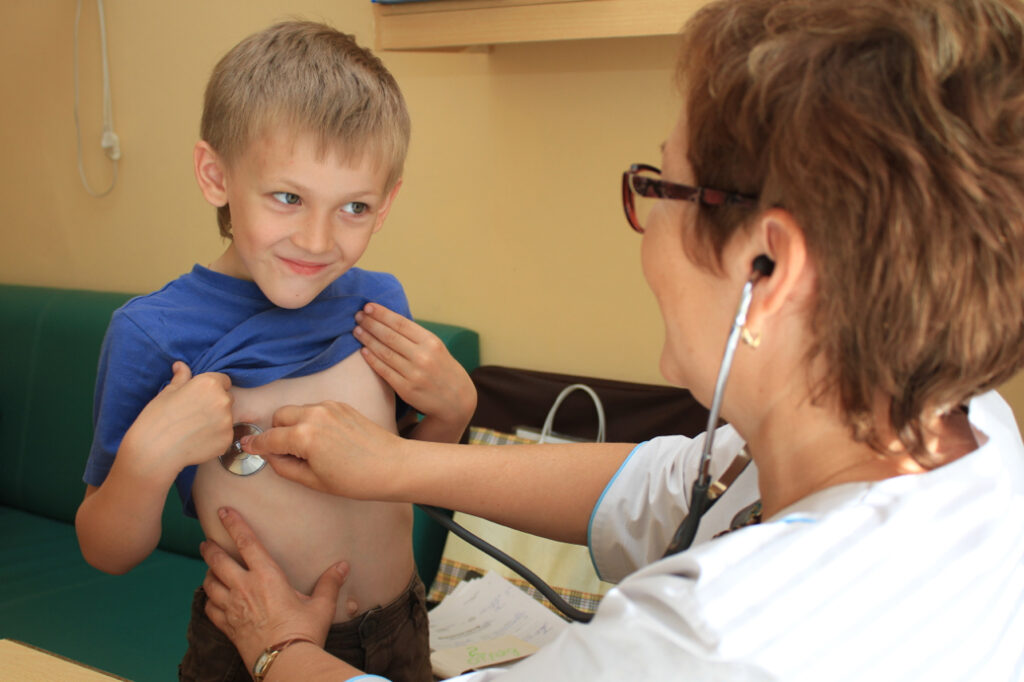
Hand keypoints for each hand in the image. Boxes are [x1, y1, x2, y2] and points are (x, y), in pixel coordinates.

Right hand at [120, 361, 232, 473]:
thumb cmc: (156, 418)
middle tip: (194, 414)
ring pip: (226, 418)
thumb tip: (181, 365)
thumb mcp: (167, 393)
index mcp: (210, 384)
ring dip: (216, 421)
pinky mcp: (227, 440)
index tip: (200, 396)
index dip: (211, 388)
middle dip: (215, 404)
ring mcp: (227, 422)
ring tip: (193, 429)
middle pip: (226, 398)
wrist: (154, 451)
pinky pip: (224, 435)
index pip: (223, 380)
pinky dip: (214, 437)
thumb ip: (181, 378)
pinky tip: (196, 441)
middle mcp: (223, 400)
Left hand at [200, 508, 347, 670]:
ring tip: (210, 569)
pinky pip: (210, 608)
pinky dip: (209, 600)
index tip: (223, 511)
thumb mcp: (321, 605)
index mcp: (267, 576)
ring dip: (208, 574)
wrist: (285, 662)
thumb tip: (343, 566)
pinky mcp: (227, 626)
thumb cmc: (304, 631)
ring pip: (209, 583)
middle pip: (218, 560)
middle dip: (210, 548)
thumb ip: (330, 583)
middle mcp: (244, 587)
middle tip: (207, 542)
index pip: (246, 542)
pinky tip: (214, 599)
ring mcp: (232, 607)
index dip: (233, 523)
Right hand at [240, 400, 405, 498]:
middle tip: (284, 451)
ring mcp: (329, 406)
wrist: (392, 466)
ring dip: (293, 424)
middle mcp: (314, 415)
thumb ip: (284, 467)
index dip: (254, 445)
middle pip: (279, 416)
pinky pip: (315, 409)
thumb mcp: (313, 481)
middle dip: (276, 432)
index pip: (268, 438)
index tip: (245, 446)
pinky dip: (311, 420)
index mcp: (304, 436)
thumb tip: (270, 456)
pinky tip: (324, 439)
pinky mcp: (341, 405)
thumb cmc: (356, 479)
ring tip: (308, 447)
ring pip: (297, 410)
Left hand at [355, 303, 476, 438]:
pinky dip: (372, 359)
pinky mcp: (406, 389)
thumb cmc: (443, 369)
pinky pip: (384, 371)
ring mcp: (414, 374)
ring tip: (357, 330)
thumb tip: (388, 320)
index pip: (401, 323)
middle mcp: (423, 356)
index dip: (382, 314)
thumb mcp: (436, 348)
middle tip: (357, 316)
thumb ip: (416, 337)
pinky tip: (363, 351)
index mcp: (431, 342)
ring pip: (384, 352)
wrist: (457, 400)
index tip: (368, 307)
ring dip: (367, 340)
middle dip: (371, 324)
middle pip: (390, 336)